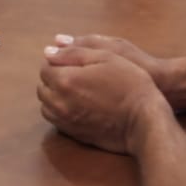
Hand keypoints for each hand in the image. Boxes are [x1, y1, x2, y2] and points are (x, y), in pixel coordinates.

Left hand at [38, 40, 168, 154]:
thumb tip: (48, 51)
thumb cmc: (129, 83)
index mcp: (65, 80)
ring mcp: (66, 121)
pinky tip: (77, 105)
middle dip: (53, 78)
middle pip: (42, 88)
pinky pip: (55, 120)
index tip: (73, 61)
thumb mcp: (105, 56)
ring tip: (75, 89)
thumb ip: (73, 52)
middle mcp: (59, 103)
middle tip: (75, 73)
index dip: (57, 62)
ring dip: (54, 95)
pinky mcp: (74, 134)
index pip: (45, 68)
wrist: (144, 120)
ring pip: (46, 106)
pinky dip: (60, 110)